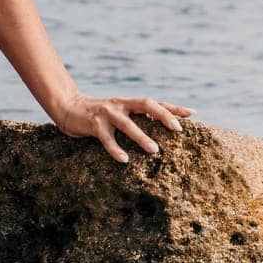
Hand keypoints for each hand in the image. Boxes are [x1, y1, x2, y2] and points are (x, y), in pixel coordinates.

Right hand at [53, 93, 193, 162]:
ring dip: (142, 136)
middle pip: (147, 104)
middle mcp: (121, 104)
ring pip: (128, 123)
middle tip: (178, 129)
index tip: (193, 113)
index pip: (156, 103)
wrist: (69, 108)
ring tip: (154, 150)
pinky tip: (124, 160)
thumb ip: (136, 118)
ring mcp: (108, 113)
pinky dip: (116, 149)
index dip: (174, 108)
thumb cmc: (99, 115)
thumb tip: (161, 128)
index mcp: (130, 103)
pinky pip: (107, 138)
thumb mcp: (120, 113)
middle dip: (163, 115)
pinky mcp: (94, 124)